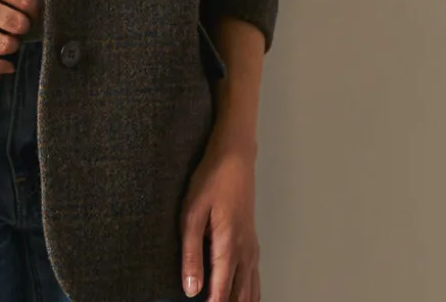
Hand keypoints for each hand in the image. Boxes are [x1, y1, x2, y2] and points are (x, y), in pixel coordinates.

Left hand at [179, 130, 260, 301]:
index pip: (221, 293)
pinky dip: (249, 293)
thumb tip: (191, 289)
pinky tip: (240, 295)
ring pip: (251, 290)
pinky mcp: (252, 241)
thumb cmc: (211, 180)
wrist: (235, 157)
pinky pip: (255, 278)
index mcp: (229, 247)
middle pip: (240, 297)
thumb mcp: (191, 213)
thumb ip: (190, 253)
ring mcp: (252, 247)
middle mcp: (245, 252)